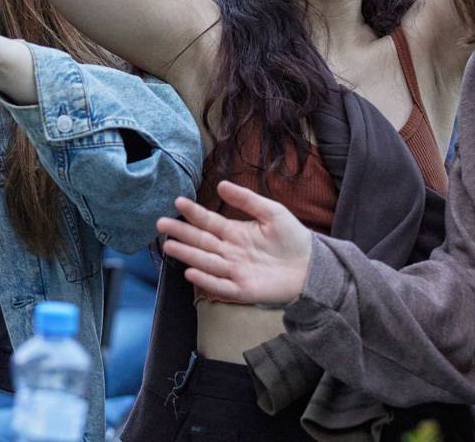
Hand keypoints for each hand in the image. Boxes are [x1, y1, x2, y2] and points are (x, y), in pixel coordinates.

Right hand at [156, 180, 312, 305]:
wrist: (313, 267)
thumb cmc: (293, 239)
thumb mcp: (272, 212)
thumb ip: (247, 199)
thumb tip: (221, 184)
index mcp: (235, 232)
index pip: (209, 221)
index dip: (194, 212)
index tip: (177, 202)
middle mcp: (231, 251)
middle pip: (201, 241)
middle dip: (181, 232)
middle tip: (161, 224)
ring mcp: (235, 271)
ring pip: (206, 261)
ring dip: (187, 255)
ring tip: (169, 246)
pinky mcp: (243, 290)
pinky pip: (221, 286)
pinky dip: (206, 280)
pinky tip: (191, 272)